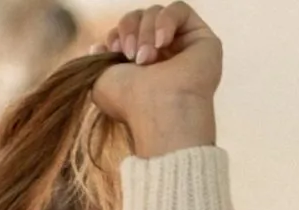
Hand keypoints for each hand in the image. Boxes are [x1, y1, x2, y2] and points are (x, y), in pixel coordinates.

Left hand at [93, 7, 221, 154]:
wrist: (158, 110)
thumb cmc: (130, 103)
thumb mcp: (101, 82)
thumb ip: (99, 62)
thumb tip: (98, 47)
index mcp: (139, 67)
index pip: (126, 32)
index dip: (117, 34)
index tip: (113, 49)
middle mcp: (161, 56)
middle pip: (140, 18)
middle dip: (131, 30)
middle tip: (132, 56)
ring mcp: (182, 47)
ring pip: (157, 13)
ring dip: (146, 30)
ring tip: (147, 58)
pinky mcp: (200, 38)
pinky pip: (180, 9)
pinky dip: (166, 20)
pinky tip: (162, 42)